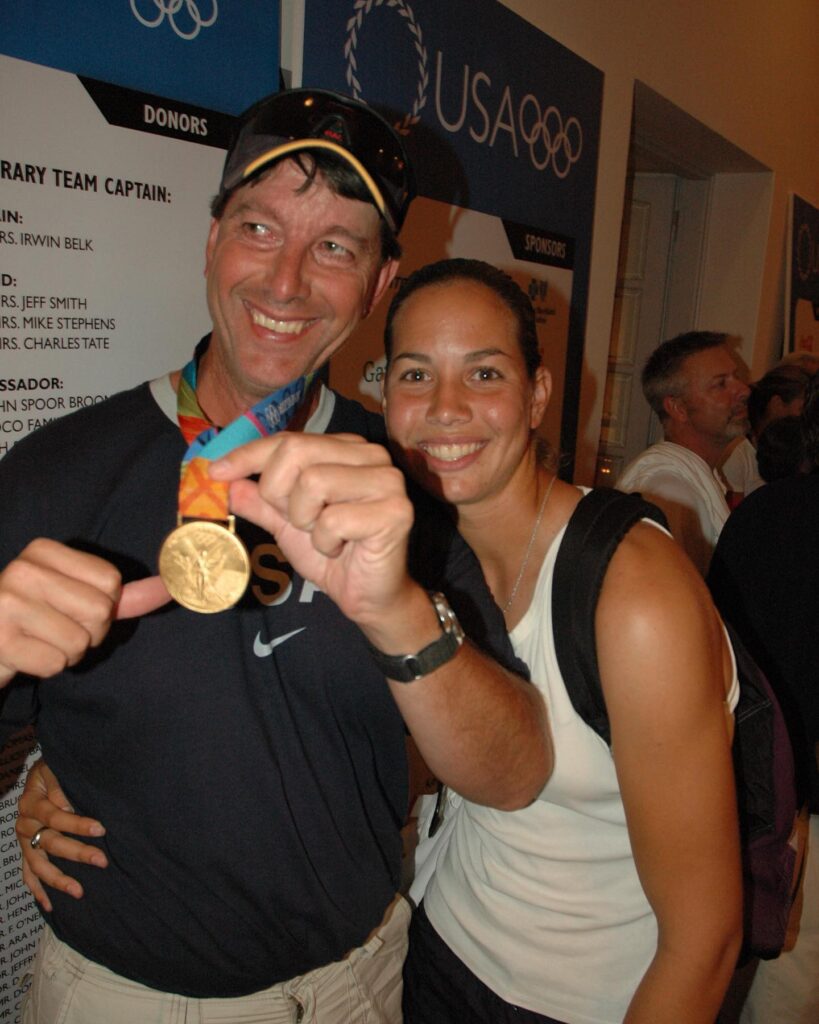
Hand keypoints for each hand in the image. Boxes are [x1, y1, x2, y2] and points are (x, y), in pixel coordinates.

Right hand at [0, 539, 170, 685]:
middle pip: (100, 611)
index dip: (102, 607)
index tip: (69, 608)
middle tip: (54, 630)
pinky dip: (47, 668)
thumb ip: (122, 595)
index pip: (111, 582)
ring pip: (80, 641)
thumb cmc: (34, 622)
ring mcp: (7, 602)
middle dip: (87, 633)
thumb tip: (171, 586)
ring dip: (67, 653)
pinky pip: (56, 663)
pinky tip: (25, 655)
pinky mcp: (0, 639)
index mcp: (43, 550)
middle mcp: (23, 569)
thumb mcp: (74, 597)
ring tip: (39, 642)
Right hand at [15, 760, 106, 911]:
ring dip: (58, 879)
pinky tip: (50, 906)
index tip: (101, 829)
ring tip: (79, 892)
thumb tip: (70, 806)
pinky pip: (28, 874)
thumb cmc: (55, 770)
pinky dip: (37, 890)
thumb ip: (62, 785)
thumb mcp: (57, 769)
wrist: (41, 774)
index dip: (78, 824)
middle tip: (102, 861)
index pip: (55, 816)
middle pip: (50, 842)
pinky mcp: (25, 852)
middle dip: (77, 853)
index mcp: (31, 801)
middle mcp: (24, 823)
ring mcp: (23, 841)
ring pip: (38, 864)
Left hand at [211, 433, 414, 624]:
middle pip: (297, 452)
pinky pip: (334, 520)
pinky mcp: (396, 511)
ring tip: (323, 536)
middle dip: (279, 493)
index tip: (215, 472)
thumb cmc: (333, 553)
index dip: (248, 455)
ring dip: (305, 521)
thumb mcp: (285, 523)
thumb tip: (221, 479)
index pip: (289, 439)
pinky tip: (341, 549)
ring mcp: (388, 481)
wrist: (368, 596)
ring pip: (314, 483)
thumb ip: (259, 499)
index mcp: (347, 449)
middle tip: (295, 522)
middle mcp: (371, 456)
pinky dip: (326, 542)